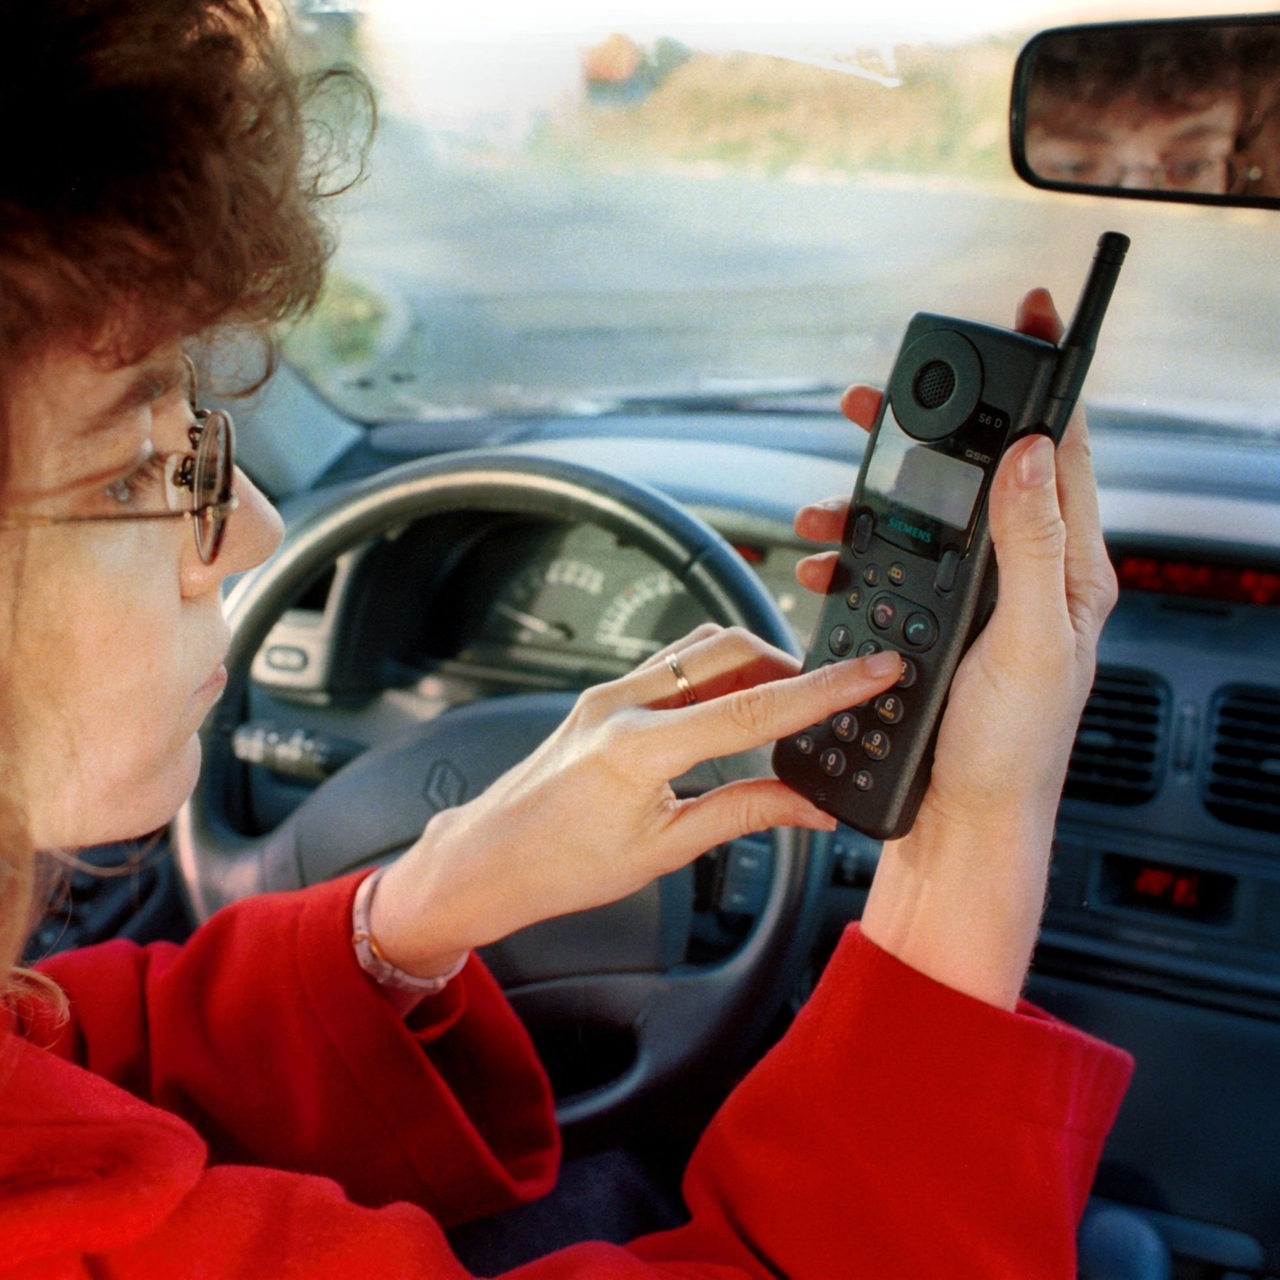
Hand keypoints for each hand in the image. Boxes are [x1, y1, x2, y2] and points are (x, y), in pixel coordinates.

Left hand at [370, 626, 905, 976]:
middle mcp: (623, 703)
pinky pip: (673, 664)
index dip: (826, 688)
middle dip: (790, 666)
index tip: (872, 671)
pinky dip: (716, 674)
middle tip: (828, 699)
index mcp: (640, 747)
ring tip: (785, 707)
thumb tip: (811, 807)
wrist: (488, 859)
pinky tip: (733, 707)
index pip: (756, 706)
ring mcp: (609, 693)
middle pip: (732, 651)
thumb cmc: (560, 865)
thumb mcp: (664, 849)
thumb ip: (745, 814)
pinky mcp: (604, 696)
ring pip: (702, 648)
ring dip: (752, 664)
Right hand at [792, 288, 1116, 1007]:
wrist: (959, 826)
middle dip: (934, 430)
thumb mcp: (1028, 642)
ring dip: (875, 498)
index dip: (1045, 384)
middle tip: (886, 398)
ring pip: (926, 518)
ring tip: (830, 495)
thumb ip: (1030, 544)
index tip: (1028, 323)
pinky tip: (825, 558)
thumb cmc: (1008, 750)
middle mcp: (1023, 578)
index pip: (1064, 455)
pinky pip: (890, 567)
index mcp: (1068, 571)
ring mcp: (973, 603)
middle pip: (983, 474)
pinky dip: (854, 553)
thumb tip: (1032, 452)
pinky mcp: (929, 628)